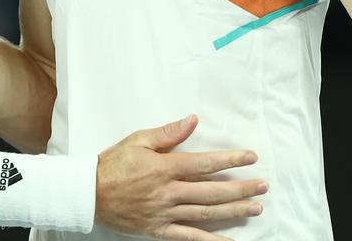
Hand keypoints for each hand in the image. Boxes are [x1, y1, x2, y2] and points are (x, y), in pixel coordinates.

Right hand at [96, 115, 266, 239]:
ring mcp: (165, 213)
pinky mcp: (159, 229)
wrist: (88, 193)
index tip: (250, 158)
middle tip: (263, 185)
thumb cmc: (112, 164)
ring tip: (256, 207)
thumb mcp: (138, 140)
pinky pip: (189, 238)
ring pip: (206, 213)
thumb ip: (168, 133)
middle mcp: (168, 192)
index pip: (205, 163)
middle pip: (212, 190)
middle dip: (241, 187)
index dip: (230, 160)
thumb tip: (192, 121)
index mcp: (164, 167)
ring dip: (233, 210)